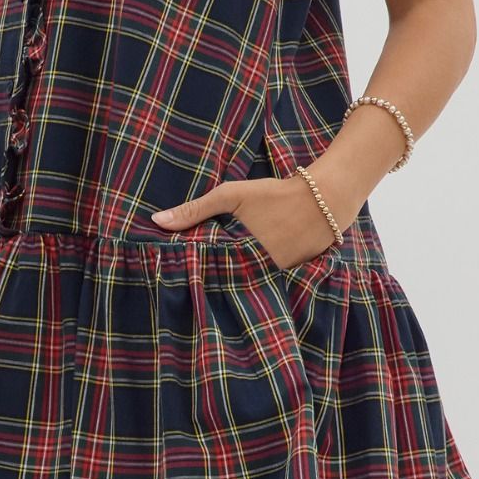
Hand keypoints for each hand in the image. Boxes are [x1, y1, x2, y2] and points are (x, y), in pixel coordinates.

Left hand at [150, 175, 340, 271]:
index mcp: (238, 254)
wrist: (323, 202)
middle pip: (220, 281)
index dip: (186, 270)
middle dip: (205, 278)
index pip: (202, 272)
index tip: (169, 270)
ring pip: (240, 283)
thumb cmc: (272, 195)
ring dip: (226, 279)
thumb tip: (156, 221)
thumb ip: (194, 210)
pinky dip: (248, 278)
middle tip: (184, 276)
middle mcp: (255, 272)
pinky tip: (237, 272)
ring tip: (207, 276)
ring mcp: (273, 279)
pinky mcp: (286, 280)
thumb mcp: (231, 196)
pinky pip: (260, 283)